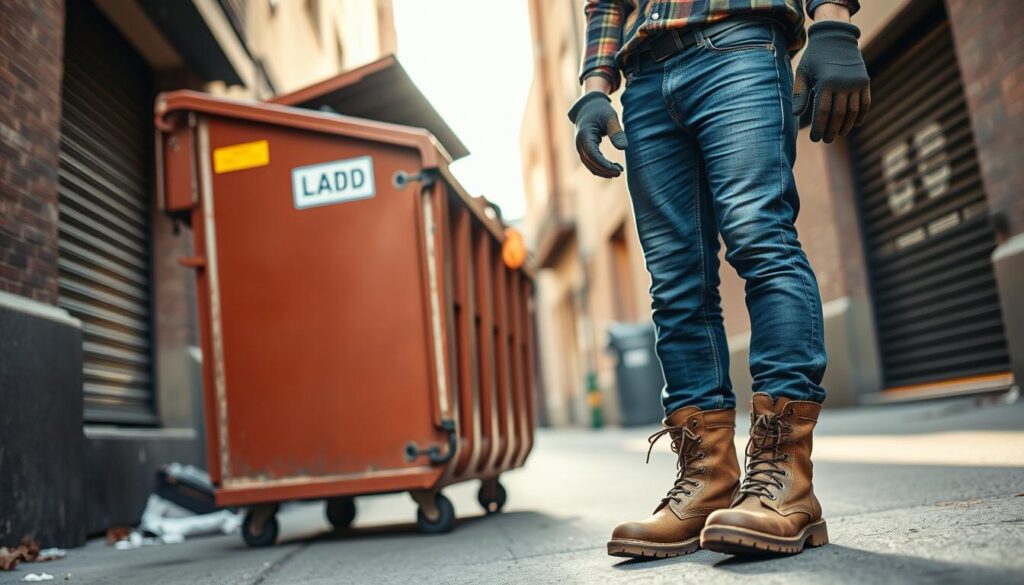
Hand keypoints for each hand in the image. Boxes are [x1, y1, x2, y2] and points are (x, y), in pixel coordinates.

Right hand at [567, 91, 627, 177]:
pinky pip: (591, 163)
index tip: (618, 170)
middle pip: (591, 163)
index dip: (604, 165)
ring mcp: (580, 149)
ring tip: (619, 170)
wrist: (588, 107)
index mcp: (584, 136)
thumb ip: (616, 132)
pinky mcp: (584, 150)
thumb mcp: (610, 118)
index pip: (593, 155)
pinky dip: (601, 167)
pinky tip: (613, 167)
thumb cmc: (600, 110)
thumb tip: (623, 148)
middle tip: (620, 171)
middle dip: (605, 170)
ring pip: (590, 166)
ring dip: (604, 171)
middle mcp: (580, 144)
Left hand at [793, 21, 870, 142]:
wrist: (836, 37)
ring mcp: (856, 83)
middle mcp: (843, 83)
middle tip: (826, 140)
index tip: (814, 138)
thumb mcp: (802, 72)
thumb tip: (796, 114)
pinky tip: (853, 126)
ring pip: (852, 112)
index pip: (822, 112)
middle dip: (831, 130)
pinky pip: (865, 104)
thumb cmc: (815, 57)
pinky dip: (860, 116)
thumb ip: (799, 93)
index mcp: (825, 82)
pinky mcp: (865, 81)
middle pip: (838, 115)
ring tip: (838, 134)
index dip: (819, 128)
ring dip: (845, 126)